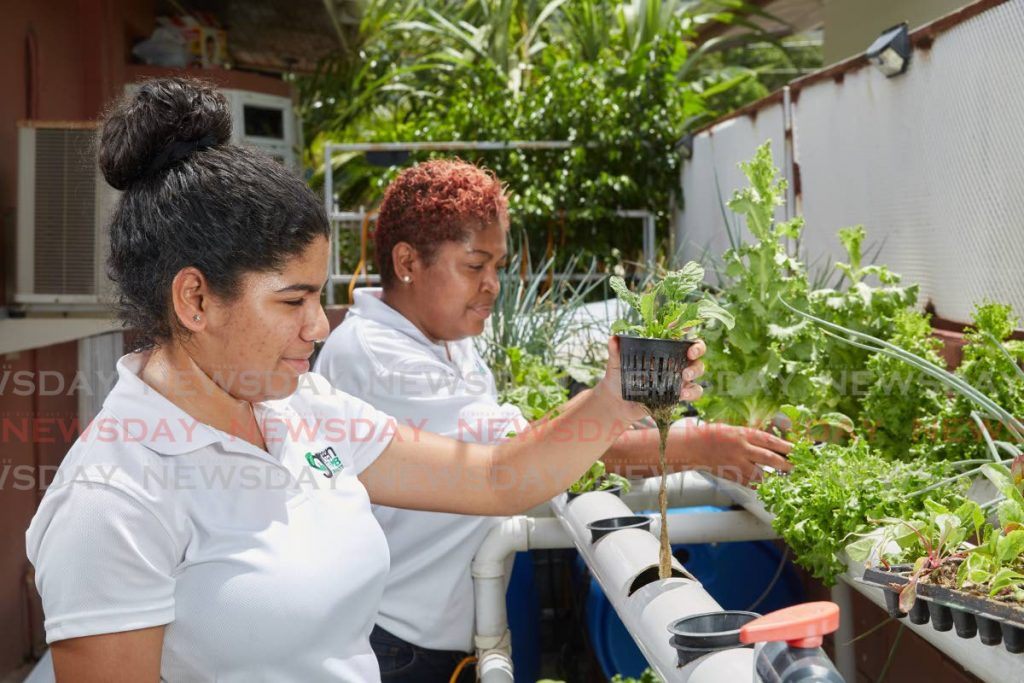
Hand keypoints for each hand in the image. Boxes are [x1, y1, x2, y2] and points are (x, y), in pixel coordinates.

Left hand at [598, 337, 706, 420]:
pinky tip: (683, 395)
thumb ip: (615, 351)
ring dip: (696, 371)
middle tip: (690, 354)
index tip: (684, 326)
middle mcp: (673, 360)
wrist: (617, 403)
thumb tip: (612, 338)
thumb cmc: (617, 378)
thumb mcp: (615, 364)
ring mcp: (678, 377)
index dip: (684, 328)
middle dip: (698, 349)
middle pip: (695, 350)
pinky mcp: (678, 393)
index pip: (677, 334)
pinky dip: (692, 392)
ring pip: (698, 369)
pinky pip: (694, 391)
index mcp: (660, 349)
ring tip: (685, 377)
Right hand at [677, 422, 792, 485]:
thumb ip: (752, 439)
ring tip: (778, 477)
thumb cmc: (713, 435)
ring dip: (770, 476)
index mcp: (743, 434)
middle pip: (769, 459)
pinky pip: (747, 482)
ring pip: (759, 474)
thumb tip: (773, 446)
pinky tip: (758, 480)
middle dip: (785, 464)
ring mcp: (735, 464)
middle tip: (795, 468)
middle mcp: (741, 449)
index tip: (796, 451)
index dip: (786, 447)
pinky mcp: (730, 475)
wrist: (692, 447)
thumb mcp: (735, 431)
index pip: (770, 441)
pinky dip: (755, 482)